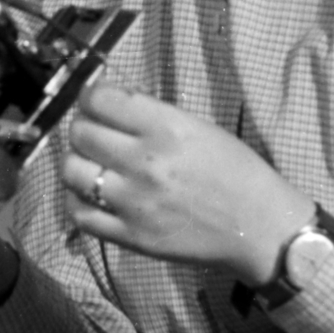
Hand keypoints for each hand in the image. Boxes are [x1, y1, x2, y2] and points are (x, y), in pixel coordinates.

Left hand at [62, 83, 313, 285]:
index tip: (95, 101)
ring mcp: (134, 202)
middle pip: (80, 133)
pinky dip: (77, 200)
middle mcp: (145, 162)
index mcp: (166, 128)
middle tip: (94, 132)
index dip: (91, 96)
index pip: (100, 99)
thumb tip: (109, 103)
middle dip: (83, 126)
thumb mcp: (200, 127)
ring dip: (76, 162)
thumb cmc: (236, 172)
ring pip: (72, 171)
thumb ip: (152, 115)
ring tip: (91, 164)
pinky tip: (91, 194)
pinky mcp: (131, 236)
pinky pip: (80, 214)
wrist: (261, 227)